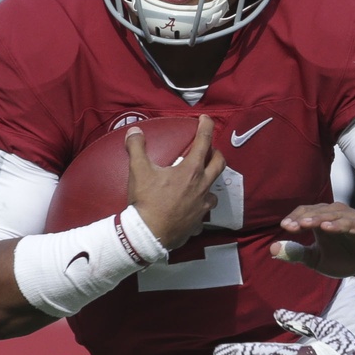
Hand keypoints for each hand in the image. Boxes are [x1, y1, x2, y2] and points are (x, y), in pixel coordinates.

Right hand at [128, 114, 224, 248]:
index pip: (204, 142)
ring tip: (200, 181)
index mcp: (191, 170)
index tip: (206, 119)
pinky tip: (191, 209)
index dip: (206, 127)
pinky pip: (203, 213)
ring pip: (214, 190)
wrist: (149, 234)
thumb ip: (137, 147)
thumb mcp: (139, 171)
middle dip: (216, 153)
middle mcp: (202, 186)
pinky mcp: (198, 222)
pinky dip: (199, 208)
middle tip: (209, 150)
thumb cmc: (147, 201)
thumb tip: (135, 131)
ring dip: (209, 182)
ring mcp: (203, 206)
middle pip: (219, 164)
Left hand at [270, 203, 354, 277]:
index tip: (284, 227)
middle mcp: (335, 214)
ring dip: (318, 218)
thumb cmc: (345, 257)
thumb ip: (297, 253)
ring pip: (332, 214)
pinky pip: (349, 223)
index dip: (295, 217)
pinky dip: (338, 225)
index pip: (305, 212)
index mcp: (322, 219)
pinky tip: (328, 229)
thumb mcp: (317, 260)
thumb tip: (273, 249)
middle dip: (302, 218)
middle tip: (290, 226)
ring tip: (306, 225)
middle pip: (316, 210)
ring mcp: (350, 219)